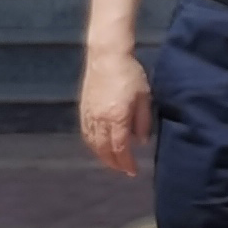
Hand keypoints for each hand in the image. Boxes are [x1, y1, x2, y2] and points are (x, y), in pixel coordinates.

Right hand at [80, 48, 153, 177]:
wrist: (106, 56)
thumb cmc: (130, 74)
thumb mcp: (144, 97)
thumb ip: (143, 121)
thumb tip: (141, 142)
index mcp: (117, 117)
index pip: (120, 148)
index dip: (126, 162)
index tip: (133, 171)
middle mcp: (100, 120)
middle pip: (104, 149)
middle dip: (114, 163)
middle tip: (123, 170)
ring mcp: (89, 115)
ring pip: (92, 143)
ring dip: (102, 156)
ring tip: (112, 162)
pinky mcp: (83, 109)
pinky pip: (85, 133)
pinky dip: (91, 144)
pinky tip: (98, 146)